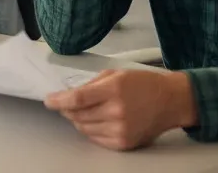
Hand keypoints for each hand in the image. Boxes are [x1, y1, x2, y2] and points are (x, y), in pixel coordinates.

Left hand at [45, 69, 197, 150]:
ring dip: (77, 120)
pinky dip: (89, 130)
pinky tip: (93, 121)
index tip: (48, 100)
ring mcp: (121, 130)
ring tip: (80, 111)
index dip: (59, 101)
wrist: (169, 101)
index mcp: (113, 89)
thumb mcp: (115, 73)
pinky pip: (96, 139)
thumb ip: (91, 84)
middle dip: (66, 109)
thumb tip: (70, 94)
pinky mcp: (125, 143)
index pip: (78, 99)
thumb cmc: (142, 83)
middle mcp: (116, 112)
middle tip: (64, 103)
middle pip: (78, 115)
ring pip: (85, 128)